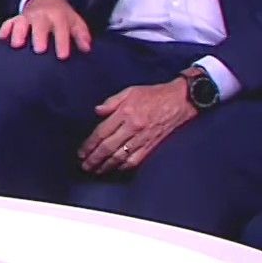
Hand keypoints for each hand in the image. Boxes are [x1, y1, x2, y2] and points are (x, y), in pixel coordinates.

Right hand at [0, 0, 92, 58]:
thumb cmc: (62, 16)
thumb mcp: (75, 21)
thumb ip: (81, 35)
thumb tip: (87, 48)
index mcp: (58, 16)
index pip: (61, 29)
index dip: (62, 42)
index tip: (62, 56)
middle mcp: (42, 15)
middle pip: (40, 24)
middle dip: (39, 36)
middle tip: (39, 49)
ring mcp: (28, 17)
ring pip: (21, 22)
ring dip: (18, 32)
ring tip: (17, 44)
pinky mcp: (17, 19)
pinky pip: (8, 22)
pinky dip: (4, 29)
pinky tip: (1, 38)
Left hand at [78, 80, 197, 174]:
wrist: (180, 101)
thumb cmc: (153, 95)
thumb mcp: (130, 91)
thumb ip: (111, 102)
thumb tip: (97, 111)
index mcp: (125, 113)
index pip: (102, 133)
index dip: (89, 145)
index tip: (81, 152)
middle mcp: (133, 127)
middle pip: (108, 148)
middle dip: (94, 159)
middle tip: (84, 166)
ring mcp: (143, 138)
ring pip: (120, 157)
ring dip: (106, 166)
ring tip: (96, 170)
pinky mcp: (152, 146)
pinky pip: (135, 160)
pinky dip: (123, 167)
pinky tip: (115, 169)